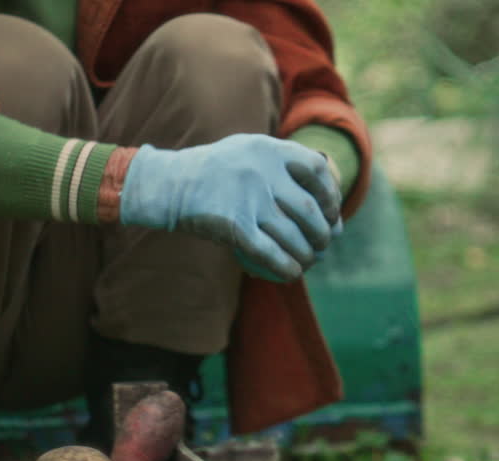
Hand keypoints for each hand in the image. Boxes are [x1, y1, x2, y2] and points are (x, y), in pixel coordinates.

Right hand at [120, 134, 343, 282]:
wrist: (167, 184)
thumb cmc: (212, 172)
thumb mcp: (247, 151)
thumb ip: (282, 163)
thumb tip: (328, 191)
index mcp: (267, 149)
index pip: (317, 170)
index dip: (331, 195)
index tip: (330, 213)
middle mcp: (260, 171)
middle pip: (309, 209)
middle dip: (322, 233)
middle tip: (323, 244)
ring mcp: (247, 198)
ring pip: (293, 235)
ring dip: (307, 254)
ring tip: (309, 261)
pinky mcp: (233, 225)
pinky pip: (269, 253)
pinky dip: (285, 267)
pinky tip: (292, 273)